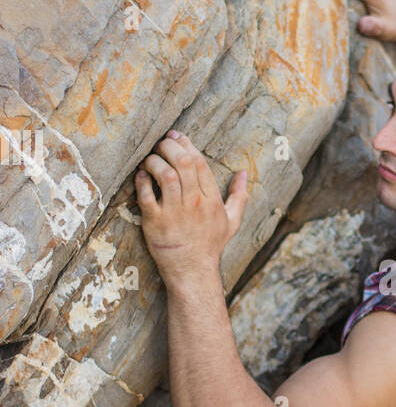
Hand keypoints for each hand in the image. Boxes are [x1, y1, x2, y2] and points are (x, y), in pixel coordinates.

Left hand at [135, 131, 248, 286]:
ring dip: (154, 161)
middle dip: (169, 146)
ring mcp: (174, 213)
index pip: (199, 162)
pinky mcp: (155, 222)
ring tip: (150, 158)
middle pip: (183, 163)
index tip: (176, 136)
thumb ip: (239, 195)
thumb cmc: (210, 245)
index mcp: (211, 199)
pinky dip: (141, 181)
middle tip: (160, 143)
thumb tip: (244, 174)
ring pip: (165, 175)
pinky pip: (146, 195)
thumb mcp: (232, 221)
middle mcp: (194, 203)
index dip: (186, 144)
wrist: (192, 271)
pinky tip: (140, 176)